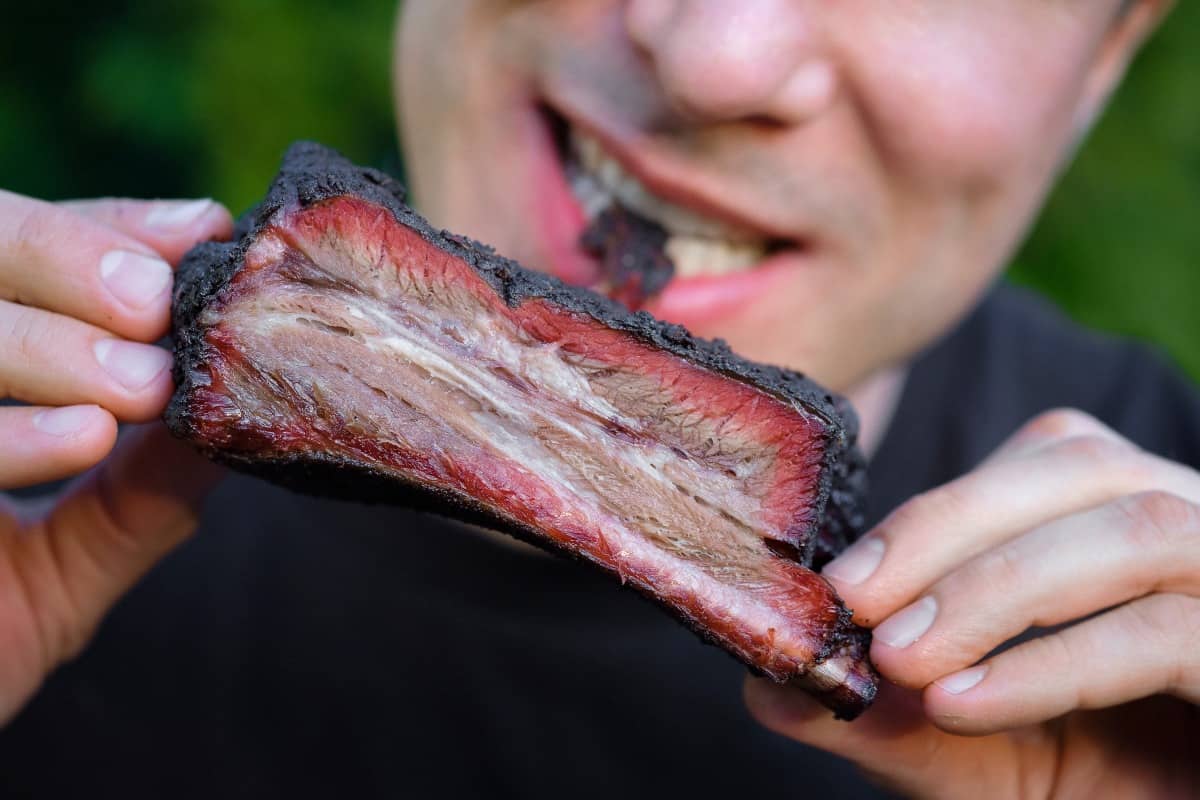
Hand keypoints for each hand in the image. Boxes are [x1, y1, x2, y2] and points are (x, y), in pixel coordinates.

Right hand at [0, 192, 232, 724]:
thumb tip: (238, 414)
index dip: (104, 233)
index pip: (15, 251)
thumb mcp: (67, 564)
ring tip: (141, 387)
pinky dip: (2, 432)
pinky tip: (81, 438)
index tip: (200, 233)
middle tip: (158, 305)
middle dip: (64, 258)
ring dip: (40, 340)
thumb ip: (143, 492)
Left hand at [745, 409, 1199, 797]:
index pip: (1041, 458)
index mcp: (1127, 522)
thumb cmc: (1095, 788)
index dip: (935, 510)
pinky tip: (967, 704)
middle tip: (857, 608)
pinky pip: (1166, 633)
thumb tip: (766, 686)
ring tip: (903, 659)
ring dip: (997, 590)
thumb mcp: (972, 753)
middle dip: (950, 533)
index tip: (842, 583)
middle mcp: (1194, 530)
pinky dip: (1051, 664)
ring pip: (1134, 532)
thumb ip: (883, 713)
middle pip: (1083, 468)